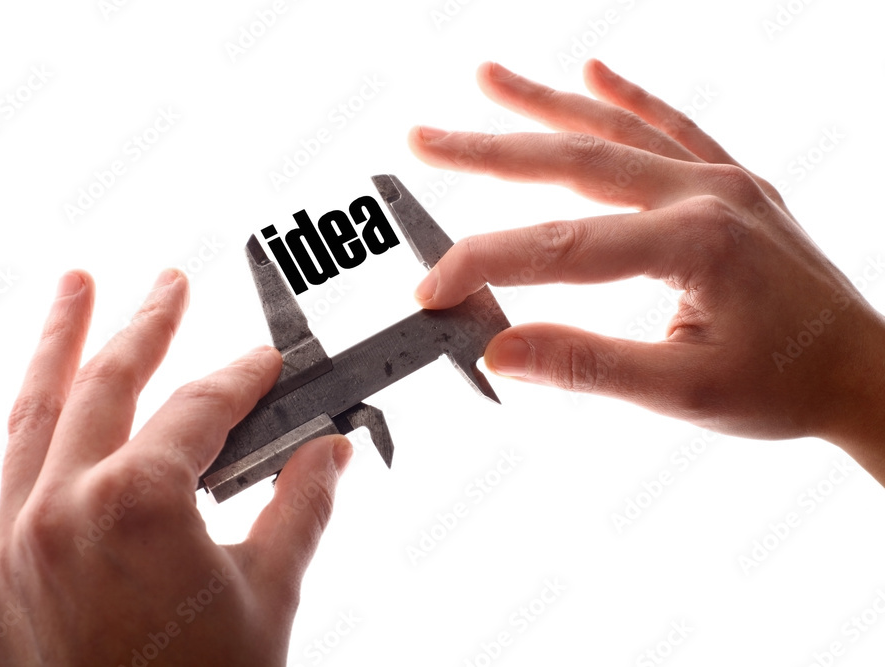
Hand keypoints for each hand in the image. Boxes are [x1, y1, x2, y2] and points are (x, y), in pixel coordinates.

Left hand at [0, 269, 352, 665]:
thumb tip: (329, 451)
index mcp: (143, 503)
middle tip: (169, 284)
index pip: (203, 408)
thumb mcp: (269, 596)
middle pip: (113, 386)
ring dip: (56, 343)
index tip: (267, 364)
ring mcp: (10, 540)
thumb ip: (300, 506)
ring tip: (76, 286)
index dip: (244, 377)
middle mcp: (65, 506)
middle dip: (149, 326)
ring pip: (31, 414)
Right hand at [408, 60, 884, 480]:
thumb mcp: (683, 392)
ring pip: (616, 130)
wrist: (864, 372)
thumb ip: (585, 366)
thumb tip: (501, 351)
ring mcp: (720, 179)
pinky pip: (673, 126)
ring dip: (545, 105)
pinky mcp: (732, 182)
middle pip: (574, 162)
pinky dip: (629, 99)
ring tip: (487, 78)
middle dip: (488, 151)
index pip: (559, 247)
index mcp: (692, 243)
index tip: (432, 287)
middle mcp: (704, 193)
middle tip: (422, 139)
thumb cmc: (784, 386)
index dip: (483, 264)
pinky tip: (593, 73)